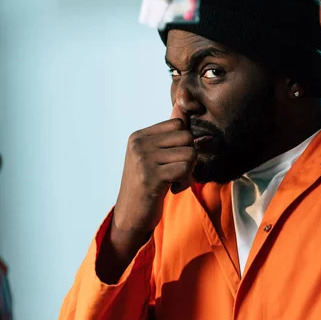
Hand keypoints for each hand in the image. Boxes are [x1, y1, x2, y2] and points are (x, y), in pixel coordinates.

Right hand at [113, 105, 195, 233]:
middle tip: (176, 173)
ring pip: (189, 154)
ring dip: (188, 172)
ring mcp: (143, 160)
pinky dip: (184, 182)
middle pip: (187, 137)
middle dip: (189, 157)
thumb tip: (185, 104)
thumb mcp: (155, 156)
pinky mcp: (150, 177)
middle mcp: (139, 144)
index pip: (178, 124)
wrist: (130, 215)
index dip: (184, 143)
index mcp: (139, 136)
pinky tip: (172, 189)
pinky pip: (185, 169)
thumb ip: (169, 133)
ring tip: (173, 182)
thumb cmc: (146, 185)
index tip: (173, 160)